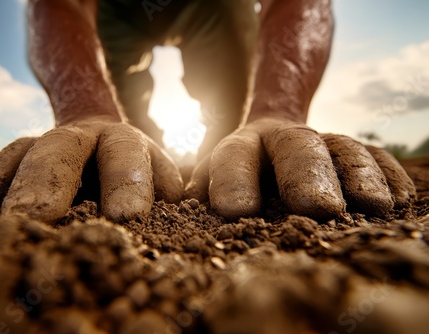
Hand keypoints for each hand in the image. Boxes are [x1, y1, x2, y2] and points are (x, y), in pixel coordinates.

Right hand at [0, 119, 182, 222]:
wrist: (99, 134)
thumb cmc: (135, 170)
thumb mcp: (160, 176)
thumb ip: (166, 193)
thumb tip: (180, 219)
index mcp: (125, 143)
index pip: (127, 156)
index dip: (127, 182)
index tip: (126, 217)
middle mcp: (82, 138)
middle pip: (62, 150)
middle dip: (50, 182)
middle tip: (39, 217)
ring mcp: (47, 141)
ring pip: (23, 153)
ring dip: (9, 184)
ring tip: (2, 219)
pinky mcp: (20, 152)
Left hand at [186, 118, 415, 219]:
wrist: (273, 134)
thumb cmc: (240, 172)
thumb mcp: (212, 178)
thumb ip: (201, 194)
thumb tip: (179, 220)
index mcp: (241, 147)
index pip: (233, 158)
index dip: (233, 180)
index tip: (235, 210)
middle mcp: (283, 140)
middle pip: (297, 148)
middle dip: (306, 175)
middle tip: (316, 207)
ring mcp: (323, 141)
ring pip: (344, 149)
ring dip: (358, 176)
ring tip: (371, 206)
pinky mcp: (354, 151)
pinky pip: (377, 156)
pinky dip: (388, 175)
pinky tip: (398, 200)